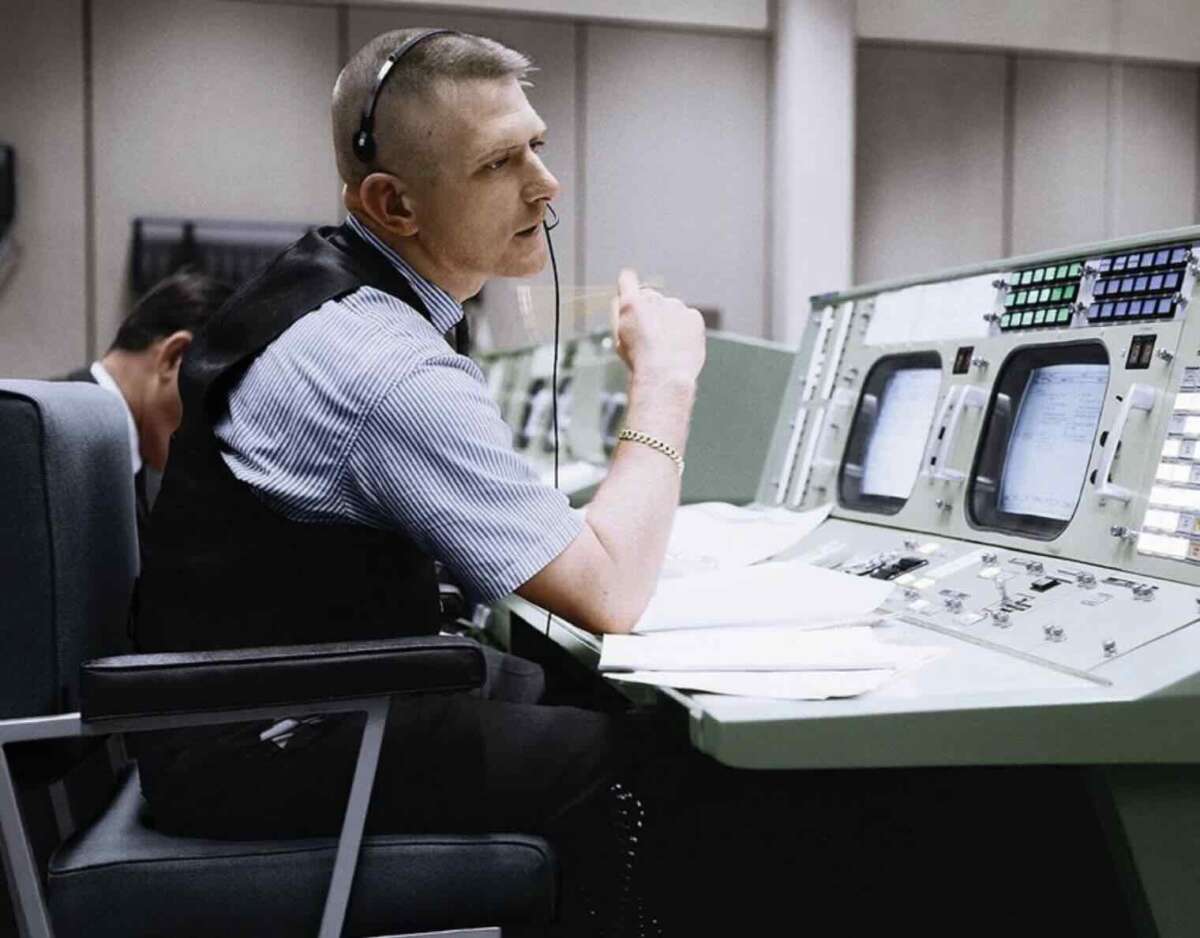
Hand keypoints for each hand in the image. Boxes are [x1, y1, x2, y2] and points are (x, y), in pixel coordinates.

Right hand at [610, 268, 705, 385]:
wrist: (664, 374)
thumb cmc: (639, 361)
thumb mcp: (620, 340)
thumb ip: (624, 319)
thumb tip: (631, 309)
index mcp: (631, 303)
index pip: (627, 279)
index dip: (628, 284)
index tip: (630, 286)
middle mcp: (654, 298)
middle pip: (651, 299)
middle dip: (651, 312)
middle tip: (650, 337)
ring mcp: (676, 306)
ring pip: (671, 311)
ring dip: (669, 323)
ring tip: (666, 348)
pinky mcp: (694, 316)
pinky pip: (688, 320)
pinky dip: (685, 331)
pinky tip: (679, 347)